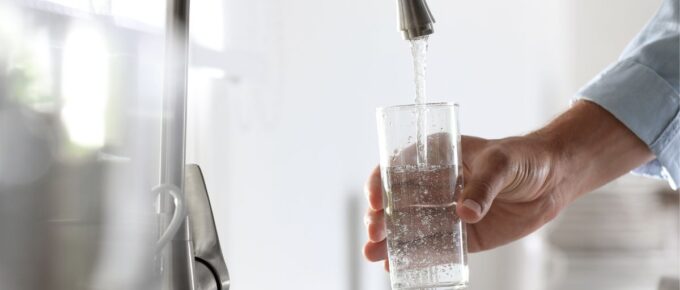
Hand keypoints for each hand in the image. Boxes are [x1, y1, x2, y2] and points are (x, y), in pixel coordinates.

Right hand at [363, 134, 564, 269]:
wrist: (554, 180)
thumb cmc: (525, 158)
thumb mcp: (502, 163)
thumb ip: (484, 186)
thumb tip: (464, 213)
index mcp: (437, 156)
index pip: (398, 167)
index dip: (380, 182)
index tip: (374, 200)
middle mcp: (434, 183)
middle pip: (397, 200)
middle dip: (380, 217)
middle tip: (374, 233)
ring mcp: (446, 210)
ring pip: (410, 226)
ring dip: (389, 240)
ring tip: (373, 254)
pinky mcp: (462, 233)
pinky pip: (435, 246)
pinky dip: (416, 257)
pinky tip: (397, 266)